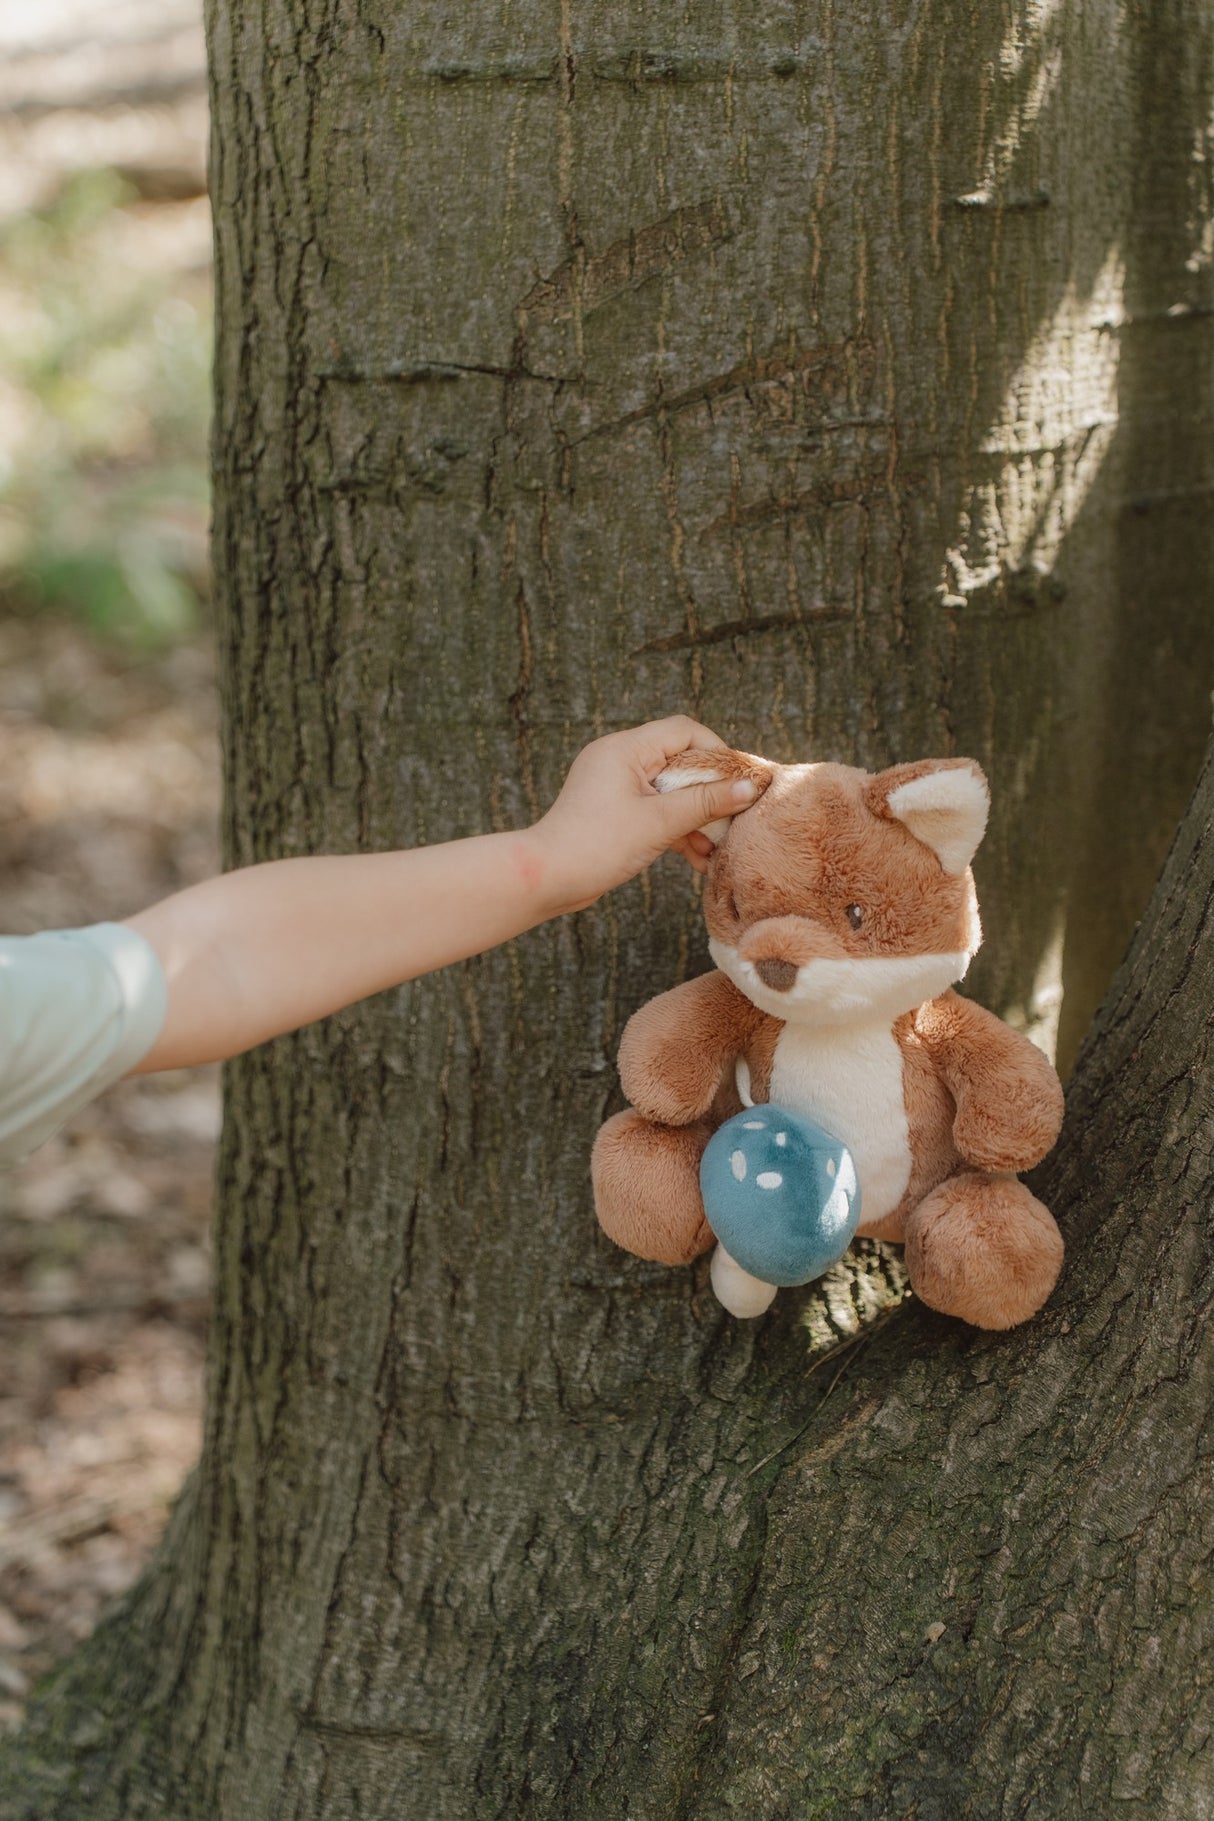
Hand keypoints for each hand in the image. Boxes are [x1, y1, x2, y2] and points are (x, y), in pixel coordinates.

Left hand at [531, 717, 762, 913]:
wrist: (546, 879)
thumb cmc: (597, 845)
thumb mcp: (660, 823)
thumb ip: (706, 802)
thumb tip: (748, 787)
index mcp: (625, 748)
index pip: (684, 732)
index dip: (717, 753)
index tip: (739, 782)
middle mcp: (618, 758)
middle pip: (679, 762)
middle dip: (709, 793)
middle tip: (733, 818)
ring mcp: (614, 785)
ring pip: (669, 791)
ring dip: (694, 818)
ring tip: (716, 848)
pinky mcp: (613, 811)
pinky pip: (654, 810)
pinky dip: (675, 830)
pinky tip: (697, 859)